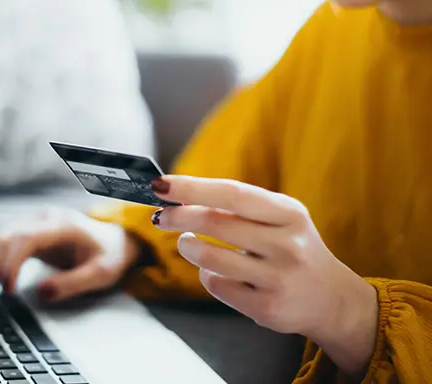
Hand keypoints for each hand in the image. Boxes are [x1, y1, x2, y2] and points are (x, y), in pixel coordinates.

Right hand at [0, 209, 141, 305]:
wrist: (115, 241)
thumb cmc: (109, 255)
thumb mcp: (101, 273)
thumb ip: (73, 283)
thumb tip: (40, 293)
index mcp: (62, 225)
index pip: (25, 239)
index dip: (11, 263)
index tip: (6, 291)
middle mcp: (44, 219)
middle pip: (5, 237)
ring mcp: (34, 223)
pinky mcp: (29, 233)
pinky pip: (1, 240)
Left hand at [150, 176, 378, 375]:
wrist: (331, 299)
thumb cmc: (292, 248)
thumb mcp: (280, 219)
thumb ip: (239, 207)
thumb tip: (182, 196)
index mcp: (289, 213)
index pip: (233, 193)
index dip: (192, 187)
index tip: (161, 185)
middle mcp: (287, 244)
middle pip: (215, 222)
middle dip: (179, 216)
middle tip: (162, 216)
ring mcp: (278, 278)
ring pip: (210, 257)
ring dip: (188, 247)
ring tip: (187, 243)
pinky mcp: (267, 307)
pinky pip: (217, 285)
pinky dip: (206, 275)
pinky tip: (213, 270)